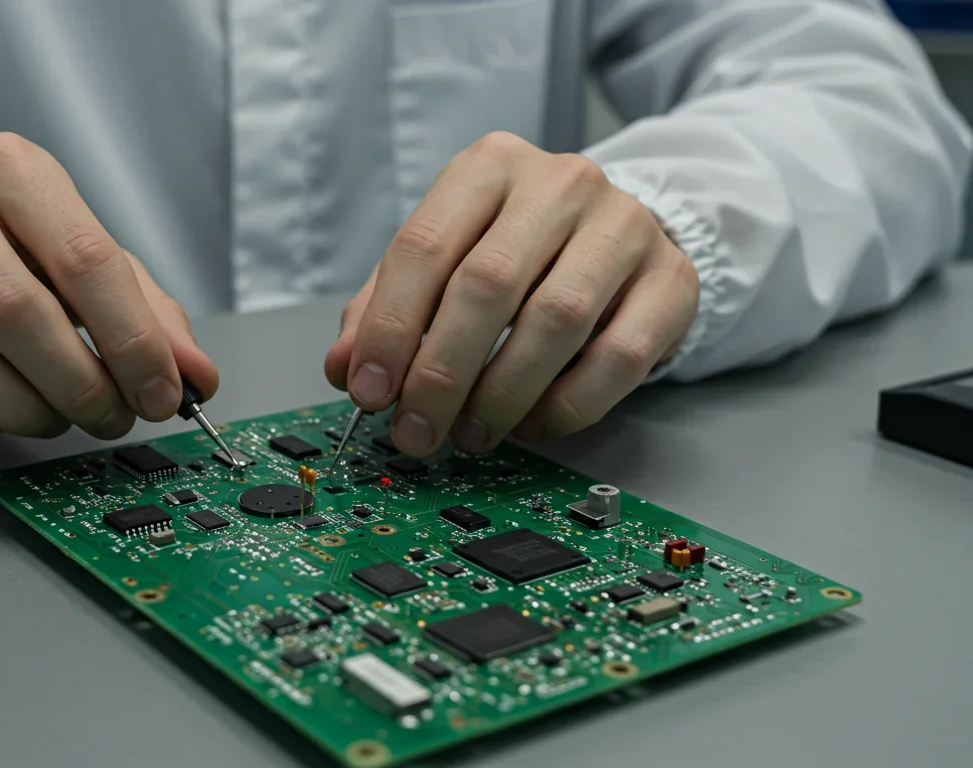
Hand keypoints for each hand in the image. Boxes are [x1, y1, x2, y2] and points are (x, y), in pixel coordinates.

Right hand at [0, 133, 216, 444]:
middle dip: (78, 385)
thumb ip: (143, 309)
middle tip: (107, 417)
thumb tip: (194, 375)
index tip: (162, 394)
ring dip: (21, 411)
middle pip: (17, 313)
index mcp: (11, 170)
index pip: (86, 259)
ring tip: (52, 418)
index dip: (133, 342)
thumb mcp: (77, 253)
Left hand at [325, 132, 697, 454]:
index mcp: (488, 166)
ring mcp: (625, 226)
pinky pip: (618, 357)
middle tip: (416, 431)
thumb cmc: (518, 250)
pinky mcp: (673, 279)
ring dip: (501, 395)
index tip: (368, 392)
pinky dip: (567, 405)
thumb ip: (387, 307)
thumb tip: (346, 367)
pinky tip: (533, 424)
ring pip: (555, 322)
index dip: (389, 328)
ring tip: (470, 433)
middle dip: (440, 374)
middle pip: (487, 285)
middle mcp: (560, 183)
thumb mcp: (445, 259)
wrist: (624, 234)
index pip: (424, 247)